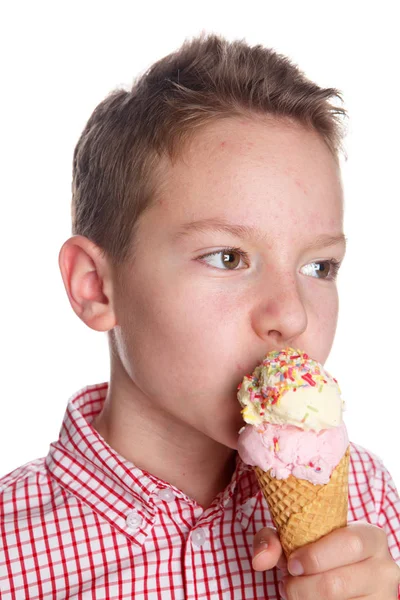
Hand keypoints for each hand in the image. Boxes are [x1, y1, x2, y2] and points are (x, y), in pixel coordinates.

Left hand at [253, 523, 399, 598]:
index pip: (350, 543)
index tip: (292, 563)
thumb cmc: (317, 551)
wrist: (339, 573)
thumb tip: (259, 560)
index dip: (316, 556)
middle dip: (304, 586)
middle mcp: (384, 567)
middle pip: (339, 582)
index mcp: (370, 537)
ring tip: (294, 592)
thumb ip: (274, 540)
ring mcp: (384, 596)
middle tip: (288, 583)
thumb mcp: (298, 538)